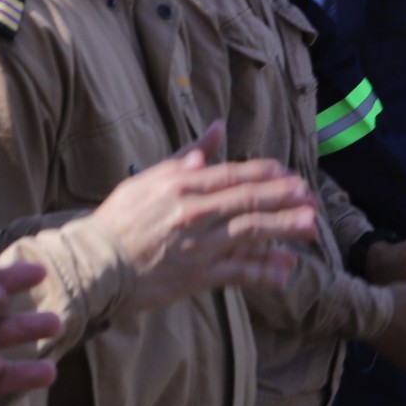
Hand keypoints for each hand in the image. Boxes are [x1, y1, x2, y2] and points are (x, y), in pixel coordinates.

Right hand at [96, 125, 318, 310]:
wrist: (94, 263)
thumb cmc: (120, 218)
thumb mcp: (151, 178)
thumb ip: (188, 154)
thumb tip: (218, 128)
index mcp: (181, 184)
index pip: (233, 174)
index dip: (265, 174)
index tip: (288, 173)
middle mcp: (193, 212)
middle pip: (248, 201)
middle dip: (284, 198)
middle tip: (311, 197)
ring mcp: (196, 245)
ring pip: (249, 233)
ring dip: (283, 229)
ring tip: (311, 226)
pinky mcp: (196, 276)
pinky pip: (237, 272)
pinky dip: (263, 270)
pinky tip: (285, 269)